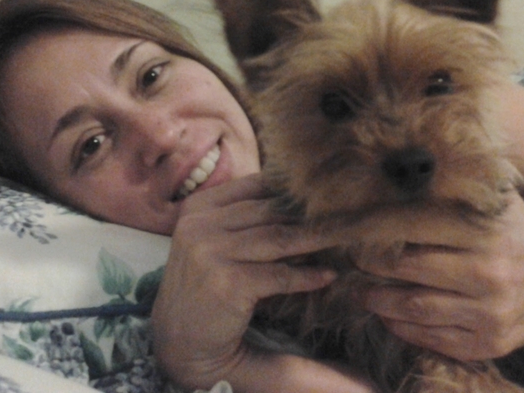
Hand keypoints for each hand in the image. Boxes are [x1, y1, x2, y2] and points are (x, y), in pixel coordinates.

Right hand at [152, 174, 365, 391]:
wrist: (177, 338)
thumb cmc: (203, 285)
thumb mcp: (214, 239)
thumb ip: (244, 216)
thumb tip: (296, 196)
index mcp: (199, 206)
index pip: (254, 186)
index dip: (291, 187)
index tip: (325, 190)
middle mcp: (201, 223)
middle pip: (270, 210)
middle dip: (310, 212)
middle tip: (347, 212)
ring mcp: (210, 251)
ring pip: (278, 238)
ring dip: (317, 239)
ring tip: (346, 237)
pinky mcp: (226, 282)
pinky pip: (278, 275)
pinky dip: (306, 276)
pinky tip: (328, 275)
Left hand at [358, 191, 523, 360]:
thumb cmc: (511, 233)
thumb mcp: (489, 203)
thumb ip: (447, 193)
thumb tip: (390, 180)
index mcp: (483, 230)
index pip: (410, 224)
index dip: (370, 226)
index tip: (345, 226)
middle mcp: (489, 272)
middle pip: (406, 267)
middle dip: (369, 262)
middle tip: (351, 257)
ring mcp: (490, 312)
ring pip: (413, 307)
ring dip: (377, 300)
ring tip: (359, 290)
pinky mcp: (489, 343)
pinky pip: (432, 338)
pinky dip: (401, 327)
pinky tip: (388, 314)